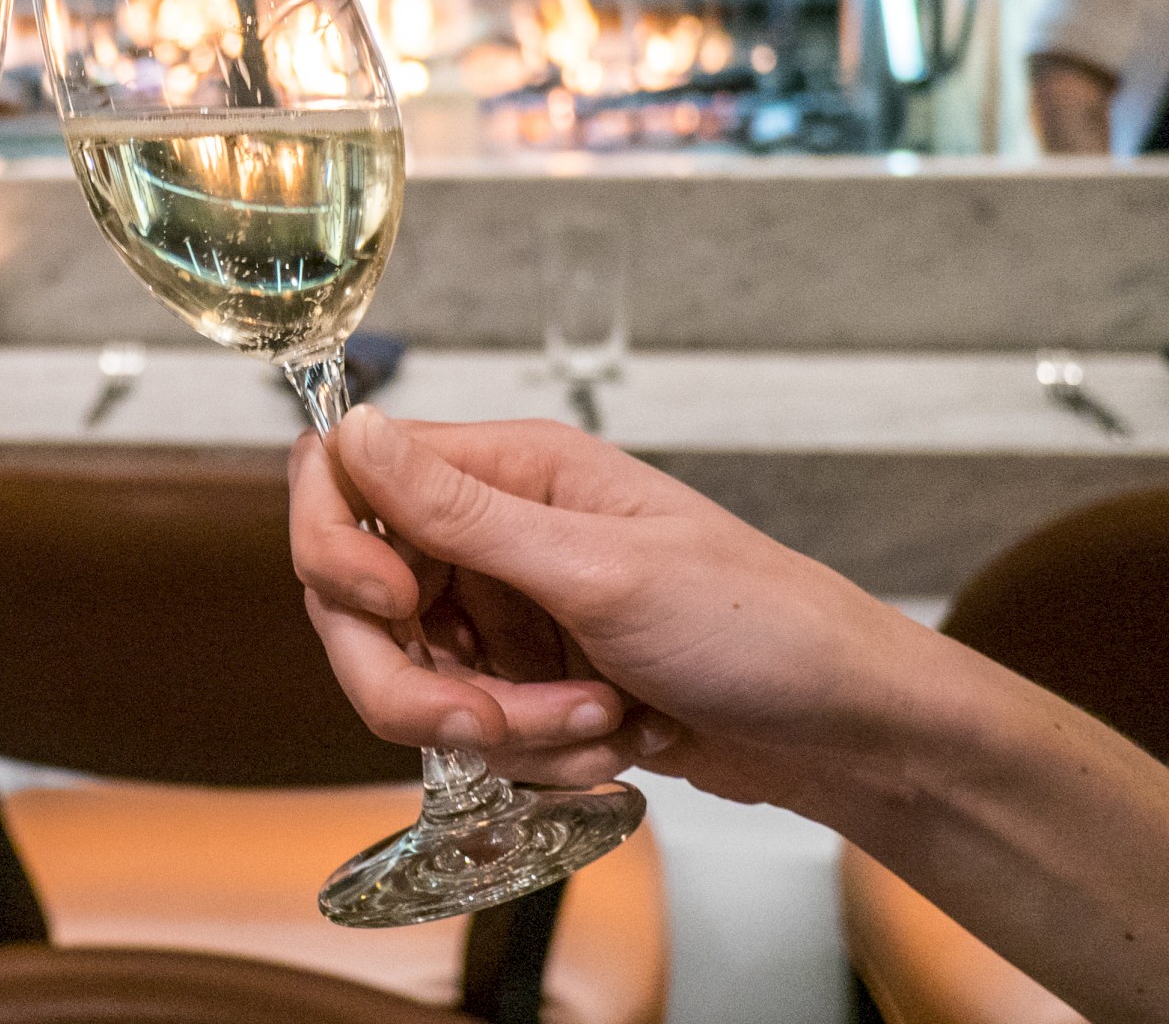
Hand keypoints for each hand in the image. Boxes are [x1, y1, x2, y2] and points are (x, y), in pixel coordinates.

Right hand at [289, 407, 932, 811]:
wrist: (846, 736)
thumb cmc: (758, 625)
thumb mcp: (602, 568)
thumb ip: (461, 511)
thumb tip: (351, 430)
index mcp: (508, 468)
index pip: (346, 478)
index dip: (337, 548)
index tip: (390, 608)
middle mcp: (493, 532)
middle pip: (360, 603)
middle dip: (418, 682)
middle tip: (486, 719)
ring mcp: (507, 611)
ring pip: (412, 679)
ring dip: (496, 726)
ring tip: (595, 725)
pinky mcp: (524, 683)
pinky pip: (467, 728)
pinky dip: (530, 753)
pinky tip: (609, 742)